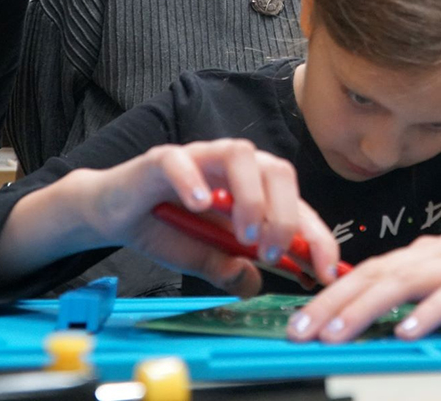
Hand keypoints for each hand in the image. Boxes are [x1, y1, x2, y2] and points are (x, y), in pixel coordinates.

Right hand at [0, 140, 340, 293]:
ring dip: (250, 197)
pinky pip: (181, 160)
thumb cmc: (166, 226)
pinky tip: (200, 206)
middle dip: (286, 214)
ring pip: (240, 155)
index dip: (317, 237)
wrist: (114, 212)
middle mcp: (234, 167)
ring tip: (244, 236)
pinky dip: (194, 180)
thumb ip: (230, 268)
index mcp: (253, 188)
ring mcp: (199, 157)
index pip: (298, 206)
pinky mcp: (162, 159)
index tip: (326, 271)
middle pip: (278, 171)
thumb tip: (256, 284)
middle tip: (273, 252)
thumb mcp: (204, 258)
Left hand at [286, 228, 440, 342]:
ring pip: (407, 281)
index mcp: (428, 255)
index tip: (298, 324)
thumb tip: (379, 319)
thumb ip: (422, 296)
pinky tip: (407, 329)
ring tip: (337, 332)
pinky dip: (429, 311)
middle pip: (377, 275)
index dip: (329, 297)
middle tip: (300, 331)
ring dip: (367, 307)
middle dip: (333, 303)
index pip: (368, 274)